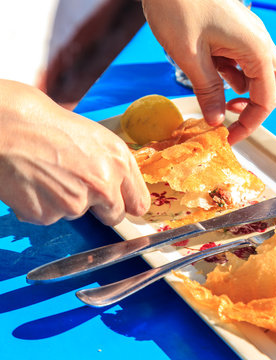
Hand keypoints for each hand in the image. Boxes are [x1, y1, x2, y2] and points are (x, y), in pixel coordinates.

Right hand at [0, 80, 149, 225]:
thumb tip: (126, 193)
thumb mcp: (99, 140)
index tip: (122, 205)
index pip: (139, 204)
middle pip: (114, 217)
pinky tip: (34, 182)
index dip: (128, 205)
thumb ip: (117, 168)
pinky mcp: (47, 214)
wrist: (10, 126)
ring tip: (50, 173)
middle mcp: (103, 186)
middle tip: (79, 184)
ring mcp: (74, 203)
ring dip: (66, 201)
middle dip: (101, 208)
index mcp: (120, 163)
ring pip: (78, 214)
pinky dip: (42, 205)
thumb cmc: (52, 128)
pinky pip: (50, 217)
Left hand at [142, 0, 275, 143]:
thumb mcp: (191, 56)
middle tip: (232, 117)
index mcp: (256, 50)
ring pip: (261, 73)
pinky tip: (210, 76)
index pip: (267, 99)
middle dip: (258, 106)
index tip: (230, 138)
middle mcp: (260, 42)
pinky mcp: (236, 33)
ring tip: (215, 97)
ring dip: (244, 91)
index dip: (251, 123)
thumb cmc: (178, 6)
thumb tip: (218, 122)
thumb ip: (209, 91)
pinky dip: (232, 76)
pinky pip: (243, 61)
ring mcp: (249, 36)